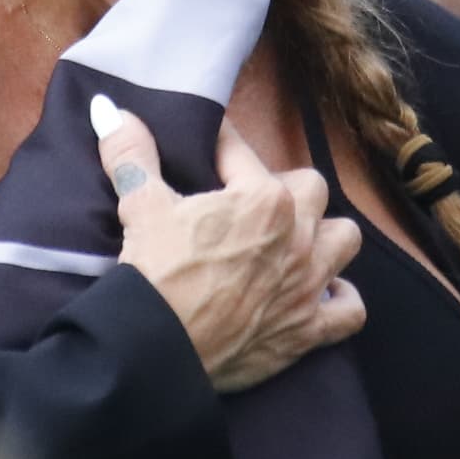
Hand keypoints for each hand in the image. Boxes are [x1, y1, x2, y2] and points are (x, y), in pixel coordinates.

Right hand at [94, 99, 362, 393]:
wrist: (160, 348)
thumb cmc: (156, 274)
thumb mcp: (141, 207)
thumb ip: (131, 153)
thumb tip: (109, 110)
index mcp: (263, 198)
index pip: (244, 154)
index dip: (223, 151)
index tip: (211, 153)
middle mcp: (298, 235)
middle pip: (311, 190)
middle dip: (285, 190)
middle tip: (250, 203)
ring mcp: (308, 282)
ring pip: (344, 239)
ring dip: (325, 237)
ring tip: (296, 241)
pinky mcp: (308, 328)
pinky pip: (350, 309)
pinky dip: (340, 301)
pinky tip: (323, 294)